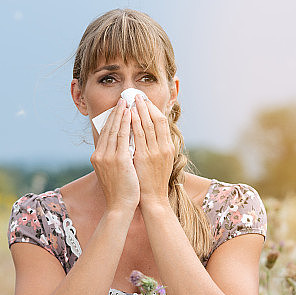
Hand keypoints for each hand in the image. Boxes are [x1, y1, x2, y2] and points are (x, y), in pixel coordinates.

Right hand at [90, 98, 139, 213]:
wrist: (120, 206)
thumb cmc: (120, 191)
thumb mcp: (112, 172)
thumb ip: (113, 158)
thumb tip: (121, 147)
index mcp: (97, 157)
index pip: (105, 134)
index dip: (112, 120)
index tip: (118, 109)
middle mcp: (99, 155)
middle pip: (108, 128)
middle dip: (116, 113)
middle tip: (123, 100)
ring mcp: (107, 157)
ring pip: (115, 129)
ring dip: (121, 114)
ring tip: (128, 102)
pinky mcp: (117, 159)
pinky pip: (123, 136)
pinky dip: (126, 123)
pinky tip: (131, 114)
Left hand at [129, 94, 173, 209]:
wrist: (152, 199)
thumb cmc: (152, 182)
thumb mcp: (158, 162)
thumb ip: (155, 147)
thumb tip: (146, 134)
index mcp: (168, 148)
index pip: (162, 122)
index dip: (153, 109)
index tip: (145, 100)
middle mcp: (163, 148)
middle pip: (155, 120)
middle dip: (146, 106)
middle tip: (137, 95)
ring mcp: (154, 152)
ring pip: (147, 125)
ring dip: (139, 111)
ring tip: (131, 101)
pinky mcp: (144, 157)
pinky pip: (138, 136)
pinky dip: (133, 124)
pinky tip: (127, 116)